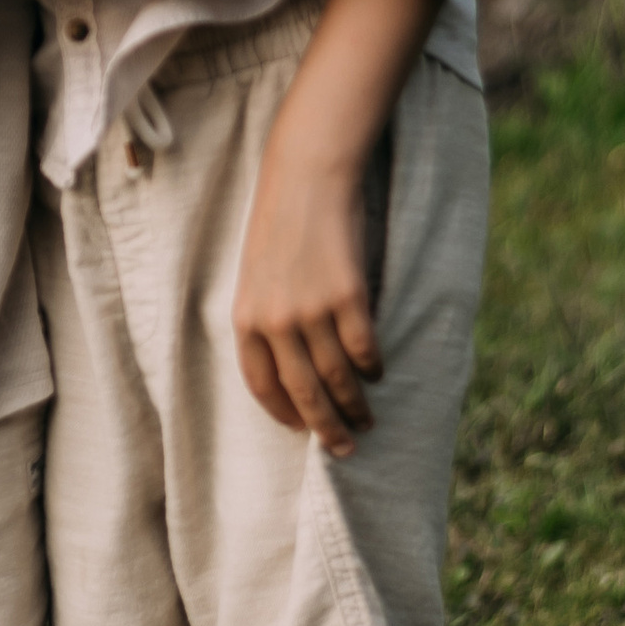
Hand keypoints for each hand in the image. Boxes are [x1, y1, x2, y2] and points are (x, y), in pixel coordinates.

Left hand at [232, 143, 379, 456]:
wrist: (306, 178)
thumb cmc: (280, 223)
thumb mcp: (256, 275)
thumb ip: (266, 318)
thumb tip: (287, 363)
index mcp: (245, 318)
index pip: (261, 386)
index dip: (284, 414)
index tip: (302, 431)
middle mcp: (275, 321)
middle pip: (302, 392)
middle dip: (325, 427)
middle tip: (345, 448)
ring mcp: (311, 310)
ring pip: (336, 378)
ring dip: (355, 406)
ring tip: (367, 421)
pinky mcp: (347, 296)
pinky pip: (363, 348)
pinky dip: (372, 368)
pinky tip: (378, 375)